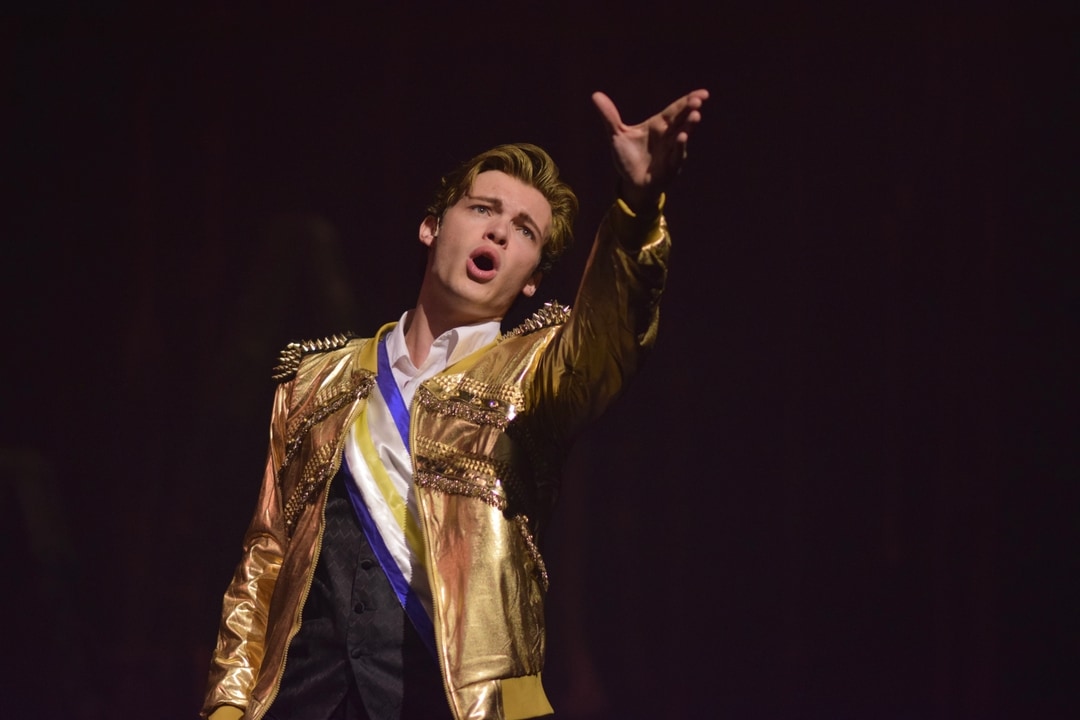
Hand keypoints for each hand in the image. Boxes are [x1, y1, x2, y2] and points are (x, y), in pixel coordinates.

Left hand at [591, 88, 708, 210]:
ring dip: (689, 125)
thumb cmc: (628, 158)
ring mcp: (672, 150)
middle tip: (698, 100)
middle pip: (682, 119)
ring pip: (683, 135)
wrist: (632, 183)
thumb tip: (595, 95)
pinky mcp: (671, 165)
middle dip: (690, 109)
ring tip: (695, 115)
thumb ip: (610, 116)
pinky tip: (682, 137)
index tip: (702, 93)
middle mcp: (668, 135)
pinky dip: (680, 146)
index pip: (675, 109)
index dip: (688, 100)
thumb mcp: (617, 135)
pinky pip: (677, 154)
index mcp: (658, 125)